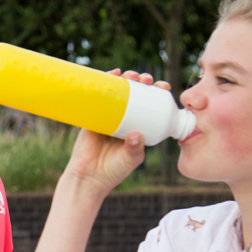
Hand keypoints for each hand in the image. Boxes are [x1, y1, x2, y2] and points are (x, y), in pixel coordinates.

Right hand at [61, 70, 168, 195]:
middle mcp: (126, 118)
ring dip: (127, 79)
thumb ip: (135, 149)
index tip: (163, 88)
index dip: (159, 94)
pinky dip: (106, 82)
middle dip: (144, 82)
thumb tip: (136, 134)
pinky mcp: (93, 115)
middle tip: (147, 80)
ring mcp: (109, 115)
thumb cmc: (113, 171)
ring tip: (131, 76)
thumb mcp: (130, 160)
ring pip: (120, 91)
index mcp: (140, 126)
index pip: (153, 106)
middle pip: (137, 94)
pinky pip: (100, 95)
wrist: (87, 177)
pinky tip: (112, 73)